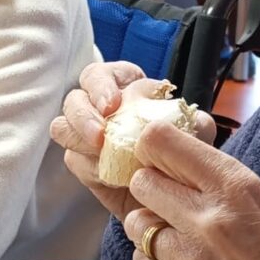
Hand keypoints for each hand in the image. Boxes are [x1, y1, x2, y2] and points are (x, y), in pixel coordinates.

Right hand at [49, 61, 215, 221]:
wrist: (169, 185)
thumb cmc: (178, 145)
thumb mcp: (194, 130)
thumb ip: (196, 122)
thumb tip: (196, 121)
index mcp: (121, 87)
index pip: (100, 75)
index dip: (101, 86)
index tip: (111, 105)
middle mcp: (97, 106)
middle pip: (74, 99)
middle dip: (84, 115)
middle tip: (100, 136)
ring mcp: (84, 134)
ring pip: (63, 127)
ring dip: (78, 139)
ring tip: (101, 154)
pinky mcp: (81, 161)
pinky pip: (73, 159)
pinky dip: (88, 166)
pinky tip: (106, 174)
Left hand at [122, 123, 259, 259]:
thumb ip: (233, 187)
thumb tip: (197, 171)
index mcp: (237, 186)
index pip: (162, 142)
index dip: (156, 145)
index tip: (162, 153)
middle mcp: (207, 218)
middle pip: (142, 181)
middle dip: (153, 183)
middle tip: (171, 194)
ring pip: (138, 223)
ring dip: (152, 222)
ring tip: (177, 231)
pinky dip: (155, 256)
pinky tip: (180, 259)